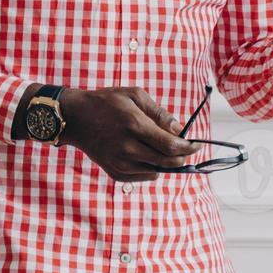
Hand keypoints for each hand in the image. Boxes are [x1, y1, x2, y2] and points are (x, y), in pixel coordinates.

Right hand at [58, 87, 200, 181]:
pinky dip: (152, 168)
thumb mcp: (135, 96)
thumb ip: (160, 113)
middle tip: (186, 148)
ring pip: (157, 172)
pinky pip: (144, 177)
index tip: (197, 144)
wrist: (76, 118)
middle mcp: (127, 148)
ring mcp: (120, 163)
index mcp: (134, 126)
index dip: (189, 147)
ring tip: (162, 148)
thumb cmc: (107, 102)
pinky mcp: (115, 173)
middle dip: (182, 157)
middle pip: (167, 162)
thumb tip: (180, 130)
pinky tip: (147, 154)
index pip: (171, 146)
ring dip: (166, 162)